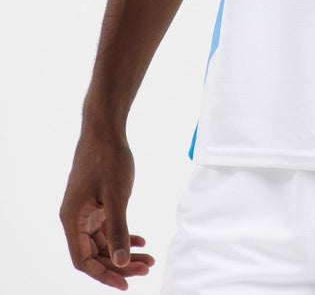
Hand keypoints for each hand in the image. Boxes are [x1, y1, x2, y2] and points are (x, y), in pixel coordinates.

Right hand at [60, 128, 154, 289]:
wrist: (105, 129)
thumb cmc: (108, 158)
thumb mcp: (116, 196)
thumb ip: (119, 229)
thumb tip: (121, 262)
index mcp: (72, 220)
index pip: (84, 260)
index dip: (104, 275)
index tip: (126, 283)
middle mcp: (75, 218)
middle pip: (95, 254)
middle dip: (120, 264)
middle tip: (146, 268)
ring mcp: (86, 210)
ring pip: (103, 242)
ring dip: (123, 251)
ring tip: (148, 258)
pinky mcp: (95, 202)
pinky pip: (107, 227)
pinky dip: (122, 236)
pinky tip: (140, 240)